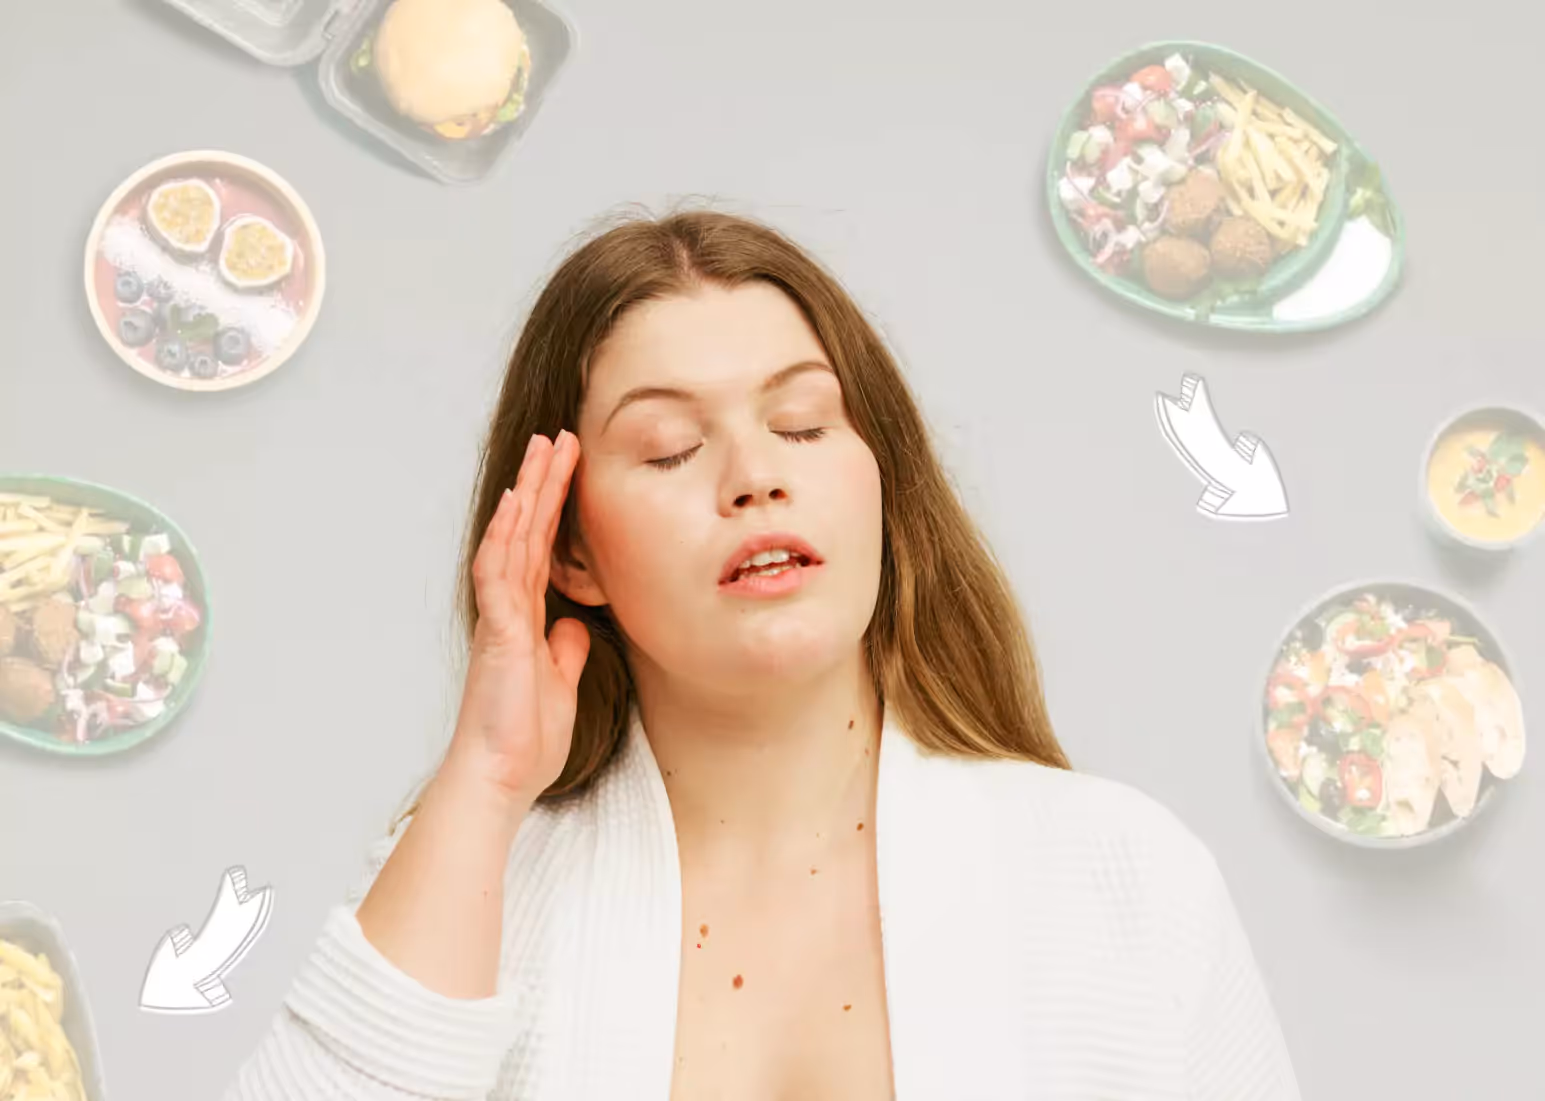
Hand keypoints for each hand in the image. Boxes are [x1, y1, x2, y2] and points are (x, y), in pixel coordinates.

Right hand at [447, 429, 590, 806]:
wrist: (500, 777)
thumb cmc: (524, 740)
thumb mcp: (560, 685)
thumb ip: (564, 651)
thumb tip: (573, 627)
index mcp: (526, 618)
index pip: (543, 549)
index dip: (555, 507)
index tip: (568, 467)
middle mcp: (510, 608)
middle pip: (528, 531)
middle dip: (543, 482)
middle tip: (558, 436)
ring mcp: (501, 617)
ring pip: (513, 539)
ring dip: (529, 493)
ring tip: (543, 448)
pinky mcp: (498, 632)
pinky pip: (499, 573)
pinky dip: (507, 536)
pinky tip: (518, 503)